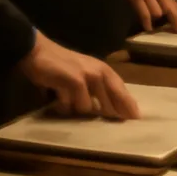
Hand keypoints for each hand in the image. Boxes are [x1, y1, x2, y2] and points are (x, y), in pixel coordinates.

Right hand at [19, 32, 138, 118]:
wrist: (39, 51)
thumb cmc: (62, 65)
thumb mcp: (84, 73)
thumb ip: (96, 88)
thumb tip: (109, 109)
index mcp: (104, 70)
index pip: (121, 90)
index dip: (128, 104)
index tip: (137, 118)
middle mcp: (99, 72)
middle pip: (113, 100)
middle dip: (113, 114)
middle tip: (115, 123)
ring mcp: (88, 76)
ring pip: (89, 108)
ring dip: (77, 109)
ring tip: (67, 100)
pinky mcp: (74, 82)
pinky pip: (73, 106)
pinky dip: (64, 107)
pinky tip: (57, 99)